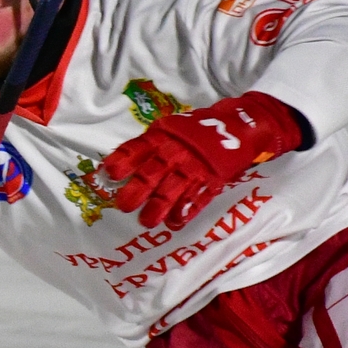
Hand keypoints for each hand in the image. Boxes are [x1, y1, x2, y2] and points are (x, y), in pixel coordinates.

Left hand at [98, 91, 307, 230]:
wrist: (237, 125)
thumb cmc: (192, 132)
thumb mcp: (167, 130)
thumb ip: (144, 148)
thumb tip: (110, 170)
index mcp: (161, 137)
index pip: (136, 149)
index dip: (122, 162)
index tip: (110, 174)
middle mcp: (175, 152)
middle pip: (152, 173)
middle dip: (137, 191)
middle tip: (124, 206)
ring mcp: (195, 167)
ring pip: (173, 190)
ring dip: (158, 208)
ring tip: (147, 222)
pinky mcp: (211, 180)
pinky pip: (197, 198)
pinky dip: (186, 211)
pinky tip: (174, 223)